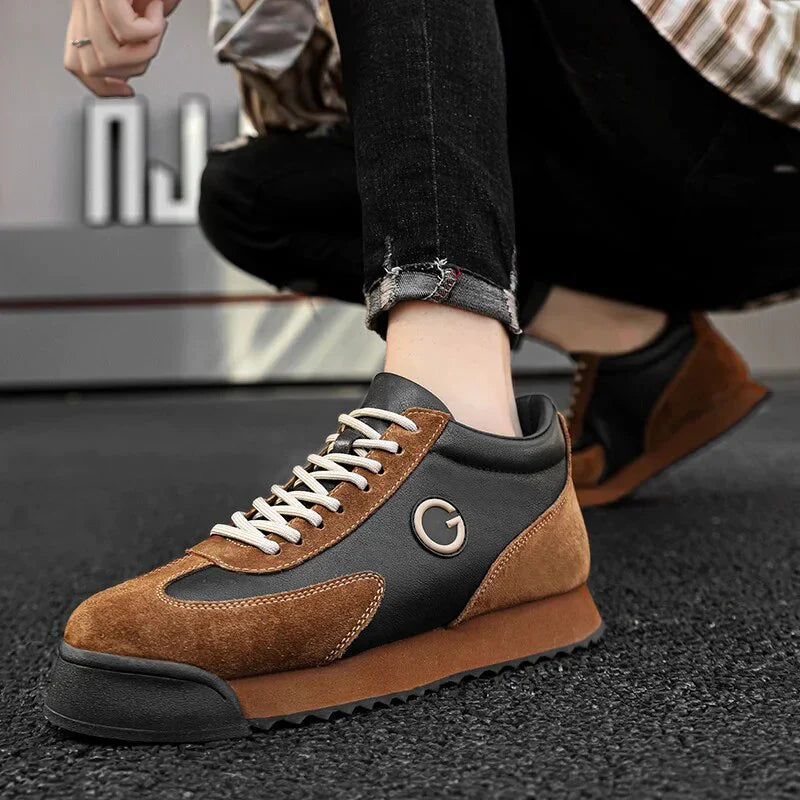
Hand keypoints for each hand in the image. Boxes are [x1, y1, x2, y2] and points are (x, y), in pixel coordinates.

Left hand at [64, 0, 179, 96]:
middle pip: (95, 67)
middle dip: (134, 68)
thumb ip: (132, 43)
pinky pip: (127, 31)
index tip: (126, 91)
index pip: (77, 64)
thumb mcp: (144, 16)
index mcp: (87, 12)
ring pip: (110, 56)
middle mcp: (83, 3)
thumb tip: (128, 73)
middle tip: (152, 41)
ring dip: (147, 49)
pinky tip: (158, 7)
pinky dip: (153, 29)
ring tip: (157, 23)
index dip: (101, 88)